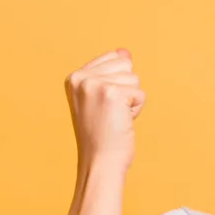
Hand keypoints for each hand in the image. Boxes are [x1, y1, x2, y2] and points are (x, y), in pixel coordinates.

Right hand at [64, 48, 145, 176]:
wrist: (100, 163)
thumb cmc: (102, 135)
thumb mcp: (101, 98)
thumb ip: (111, 72)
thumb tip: (124, 51)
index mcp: (74, 77)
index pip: (114, 59)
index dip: (117, 84)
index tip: (103, 107)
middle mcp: (81, 78)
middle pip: (126, 65)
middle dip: (125, 91)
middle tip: (110, 114)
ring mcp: (95, 84)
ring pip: (134, 79)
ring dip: (130, 102)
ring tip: (114, 119)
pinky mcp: (112, 93)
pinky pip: (140, 94)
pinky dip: (136, 111)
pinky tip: (120, 123)